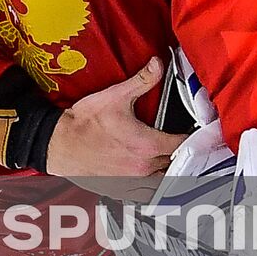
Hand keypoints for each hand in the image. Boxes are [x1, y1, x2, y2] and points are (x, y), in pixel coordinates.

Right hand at [46, 57, 186, 178]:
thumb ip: (142, 80)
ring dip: (169, 170)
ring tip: (172, 160)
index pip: (182, 145)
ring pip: (163, 180)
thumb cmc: (86, 122)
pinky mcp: (121, 189)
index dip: (193, 137)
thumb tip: (158, 63)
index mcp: (147, 146)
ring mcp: (132, 181)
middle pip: (175, 163)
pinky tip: (152, 175)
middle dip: (181, 153)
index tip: (197, 131)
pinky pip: (146, 192)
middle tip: (185, 143)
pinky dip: (153, 185)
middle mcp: (144, 167)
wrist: (60, 144)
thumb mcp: (116, 96)